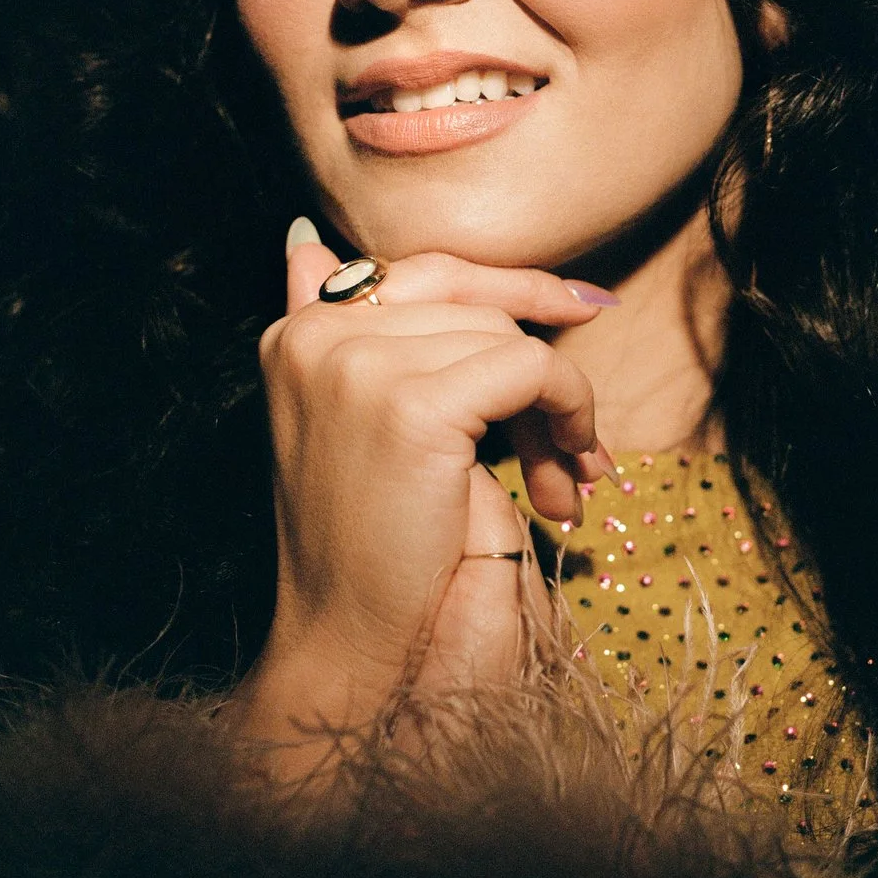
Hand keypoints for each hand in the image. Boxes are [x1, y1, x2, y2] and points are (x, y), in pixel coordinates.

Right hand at [229, 220, 616, 766]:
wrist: (347, 640)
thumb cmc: (361, 546)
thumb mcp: (341, 422)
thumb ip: (339, 333)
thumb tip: (306, 237)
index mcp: (295, 331)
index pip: (425, 272)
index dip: (509, 286)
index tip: (583, 306)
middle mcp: (316, 334)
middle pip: (474, 306)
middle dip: (538, 376)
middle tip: (574, 454)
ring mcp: (359, 365)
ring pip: (508, 339)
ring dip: (558, 412)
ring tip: (561, 486)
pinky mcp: (413, 405)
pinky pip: (530, 369)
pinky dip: (570, 411)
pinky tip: (569, 472)